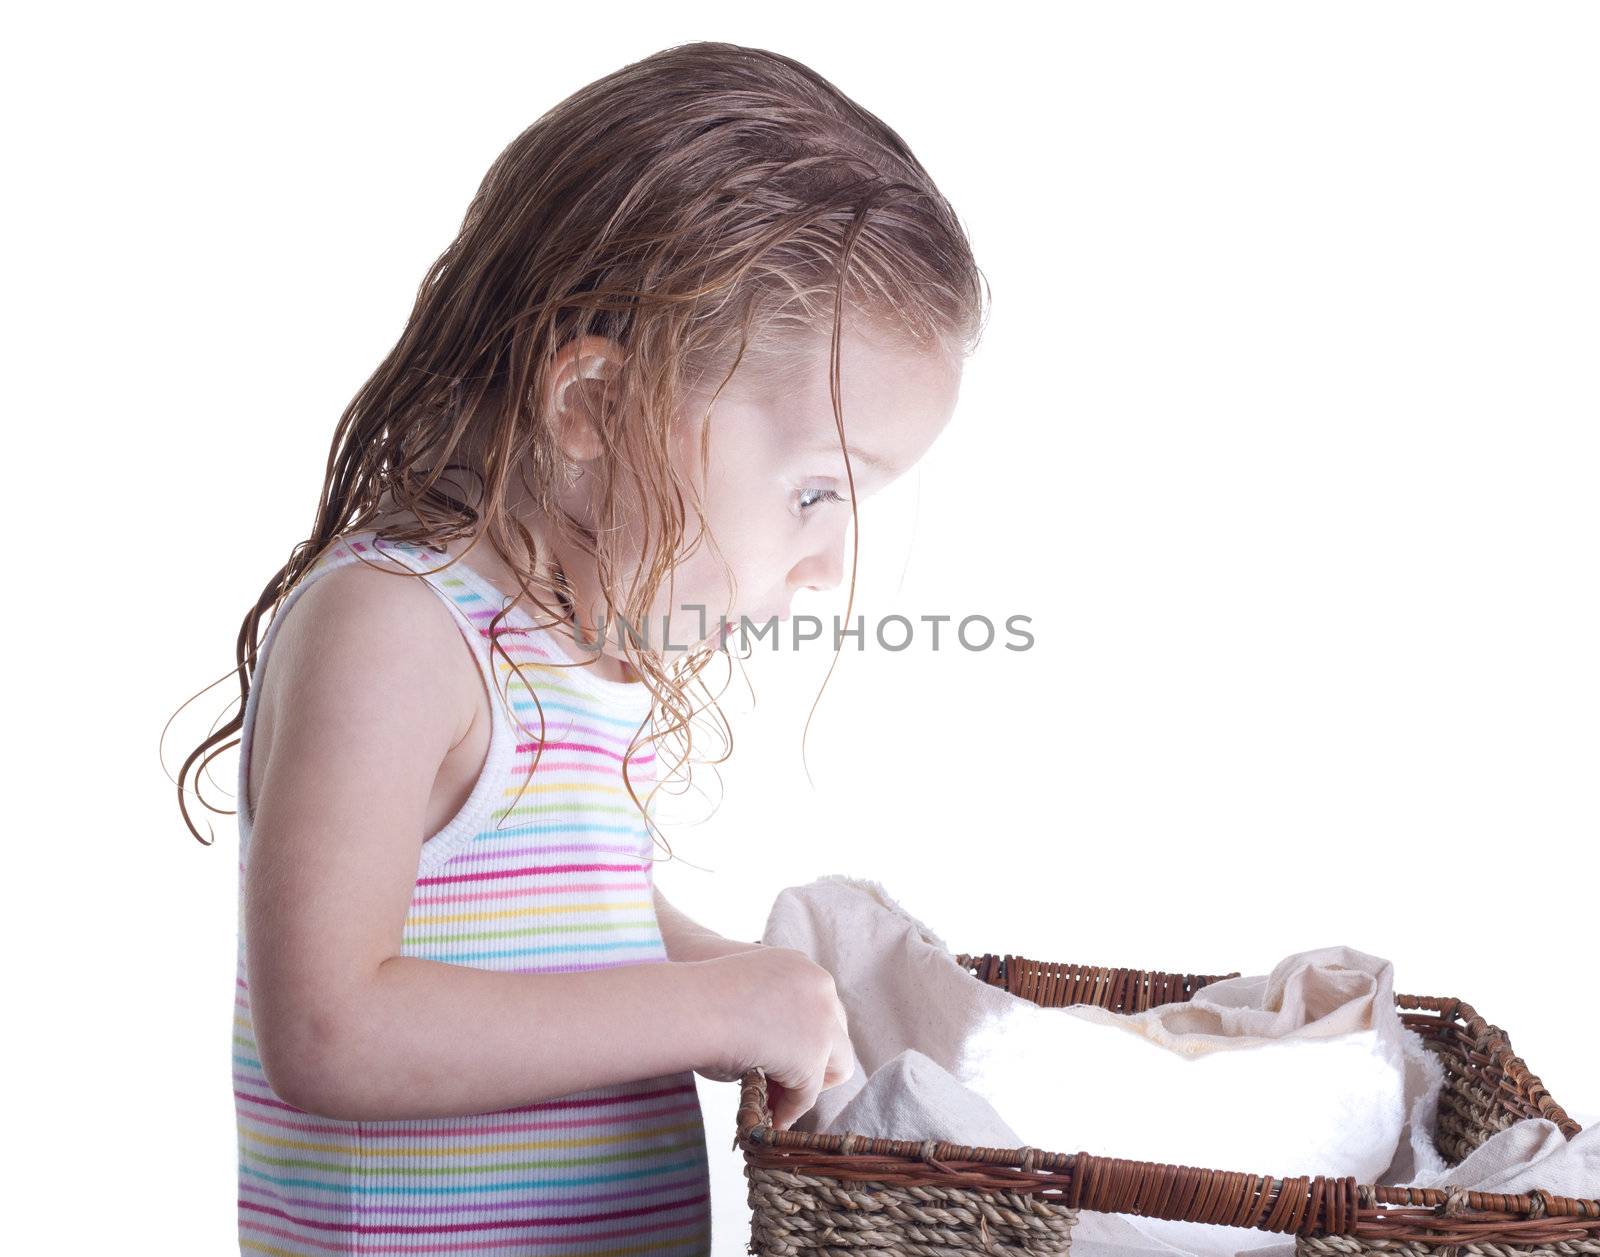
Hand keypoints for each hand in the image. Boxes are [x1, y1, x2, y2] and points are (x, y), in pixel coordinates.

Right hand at [693, 946, 856, 1130]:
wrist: (691, 1004)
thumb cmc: (701, 996)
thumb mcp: (745, 996)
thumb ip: (769, 1017)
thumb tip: (771, 1057)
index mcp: (800, 966)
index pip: (822, 1007)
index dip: (803, 1036)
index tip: (781, 1055)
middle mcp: (820, 986)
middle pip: (837, 1033)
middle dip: (815, 1060)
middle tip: (782, 1081)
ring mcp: (822, 1022)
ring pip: (838, 1063)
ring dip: (809, 1083)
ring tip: (777, 1100)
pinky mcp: (812, 1057)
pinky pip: (808, 1092)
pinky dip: (791, 1108)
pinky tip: (770, 1115)